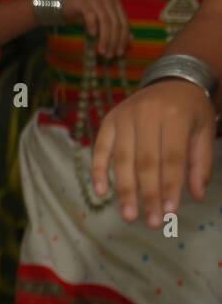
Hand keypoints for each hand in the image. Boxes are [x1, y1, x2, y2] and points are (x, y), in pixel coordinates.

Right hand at [61, 0, 130, 58]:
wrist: (65, 1)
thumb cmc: (85, 12)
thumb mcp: (101, 21)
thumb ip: (115, 29)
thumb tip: (130, 41)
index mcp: (116, 4)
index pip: (124, 23)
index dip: (123, 39)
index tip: (119, 53)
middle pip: (115, 23)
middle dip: (113, 41)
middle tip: (109, 55)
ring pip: (105, 21)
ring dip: (104, 38)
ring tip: (101, 51)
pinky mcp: (83, 1)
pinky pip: (91, 15)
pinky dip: (93, 26)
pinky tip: (92, 35)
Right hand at [91, 78, 215, 226]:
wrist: (172, 80)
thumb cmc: (191, 112)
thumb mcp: (205, 132)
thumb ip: (200, 164)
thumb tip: (194, 196)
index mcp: (175, 116)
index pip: (171, 157)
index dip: (169, 186)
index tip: (170, 213)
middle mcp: (145, 114)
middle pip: (145, 161)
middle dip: (147, 194)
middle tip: (151, 222)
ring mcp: (123, 116)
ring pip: (122, 158)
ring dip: (124, 190)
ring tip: (129, 216)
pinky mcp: (108, 120)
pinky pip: (99, 147)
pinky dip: (98, 170)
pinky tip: (101, 192)